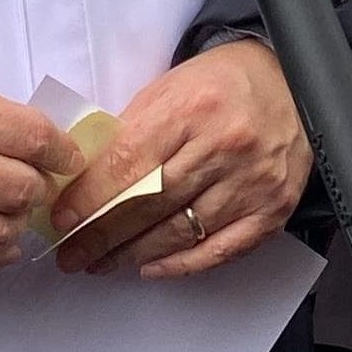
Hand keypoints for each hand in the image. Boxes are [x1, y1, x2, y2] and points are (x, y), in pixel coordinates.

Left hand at [53, 41, 311, 279]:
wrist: (288, 84)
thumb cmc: (220, 84)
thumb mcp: (168, 88)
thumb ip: (131, 131)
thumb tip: (85, 179)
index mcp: (192, 108)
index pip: (129, 164)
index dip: (90, 198)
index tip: (63, 221)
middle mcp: (225, 147)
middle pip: (151, 204)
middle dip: (103, 235)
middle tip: (73, 255)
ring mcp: (253, 183)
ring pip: (181, 232)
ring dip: (134, 254)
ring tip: (102, 262)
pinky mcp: (274, 210)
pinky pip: (221, 250)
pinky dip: (181, 265)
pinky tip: (150, 268)